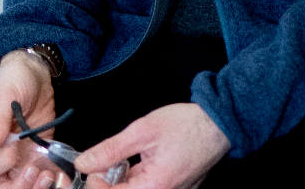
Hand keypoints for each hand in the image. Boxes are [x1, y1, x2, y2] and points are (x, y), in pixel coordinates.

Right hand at [0, 51, 58, 187]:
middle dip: (16, 186)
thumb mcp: (5, 94)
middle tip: (34, 172)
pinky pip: (38, 175)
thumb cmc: (13, 79)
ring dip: (33, 186)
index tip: (14, 150)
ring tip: (48, 175)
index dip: (0, 165)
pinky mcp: (35, 154)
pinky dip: (47, 180)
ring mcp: (17, 155)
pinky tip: (57, 175)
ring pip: (18, 184)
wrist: (35, 73)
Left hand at [73, 102, 230, 188]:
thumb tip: (85, 162)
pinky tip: (140, 162)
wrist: (219, 122)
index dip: (96, 184)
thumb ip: (110, 150)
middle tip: (107, 162)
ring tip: (126, 159)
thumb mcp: (142, 131)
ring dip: (123, 181)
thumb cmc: (187, 125)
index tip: (94, 167)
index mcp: (154, 186)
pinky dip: (138, 179)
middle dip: (108, 182)